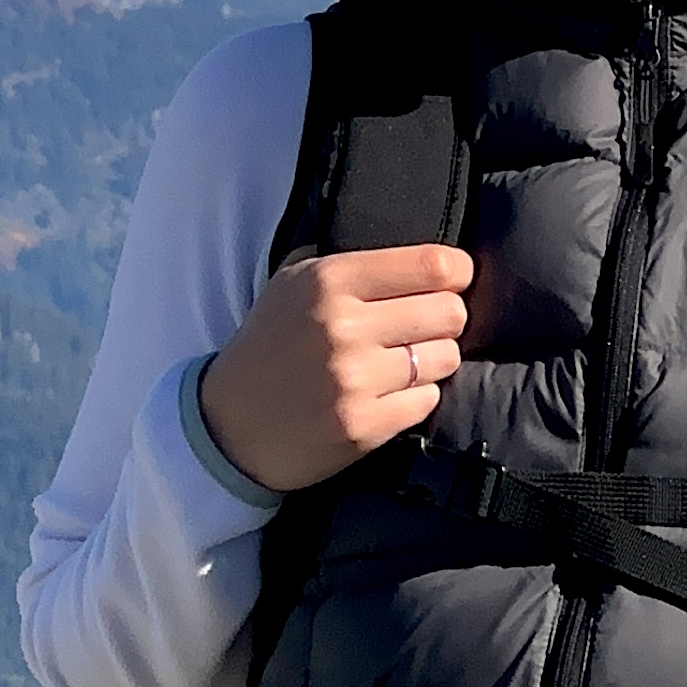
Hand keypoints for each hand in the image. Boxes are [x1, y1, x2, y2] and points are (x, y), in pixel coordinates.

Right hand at [196, 245, 473, 498]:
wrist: (229, 424)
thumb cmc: (272, 344)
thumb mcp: (295, 282)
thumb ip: (354, 264)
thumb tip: (430, 261)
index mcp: (329, 280)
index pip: (432, 264)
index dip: (457, 272)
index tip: (452, 281)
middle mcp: (344, 326)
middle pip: (450, 312)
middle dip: (447, 318)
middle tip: (425, 326)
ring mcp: (354, 380)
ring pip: (446, 358)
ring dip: (434, 360)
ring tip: (403, 361)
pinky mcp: (363, 426)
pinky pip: (428, 400)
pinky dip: (416, 397)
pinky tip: (388, 393)